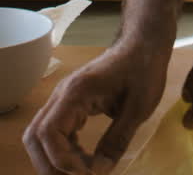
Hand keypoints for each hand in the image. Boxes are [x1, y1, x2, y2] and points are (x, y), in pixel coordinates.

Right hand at [23, 38, 170, 173]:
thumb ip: (117, 141)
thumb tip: (99, 171)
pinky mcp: (70, 104)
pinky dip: (62, 150)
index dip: (63, 160)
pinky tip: (83, 159)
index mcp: (77, 92)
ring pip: (40, 135)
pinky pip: (54, 132)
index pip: (49, 132)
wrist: (144, 43)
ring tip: (82, 171)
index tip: (89, 171)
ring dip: (54, 159)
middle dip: (51, 165)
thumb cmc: (144, 69)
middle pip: (35, 136)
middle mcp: (63, 95)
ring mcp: (64, 98)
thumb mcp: (139, 108)